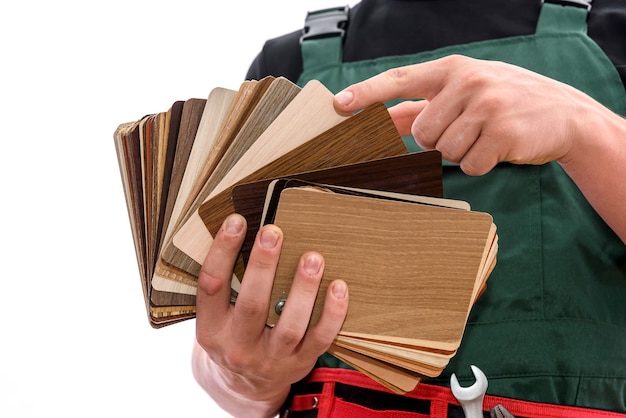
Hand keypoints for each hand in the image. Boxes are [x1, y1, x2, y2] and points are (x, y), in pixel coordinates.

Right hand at [194, 214, 348, 416]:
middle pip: (251, 305)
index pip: (211, 286)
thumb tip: (247, 230)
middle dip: (263, 266)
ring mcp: (271, 359)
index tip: (237, 221)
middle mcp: (238, 347)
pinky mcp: (299, 363)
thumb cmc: (233, 335)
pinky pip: (320, 339)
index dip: (222, 251)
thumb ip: (228, 284)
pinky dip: (332, 314)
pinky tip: (339, 287)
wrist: (245, 386)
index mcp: (211, 329)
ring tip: (313, 258)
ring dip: (303, 289)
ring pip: (289, 325)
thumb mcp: (217, 316)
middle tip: (274, 233)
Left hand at [333, 54, 625, 242]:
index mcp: (454, 69)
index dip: (367, 93)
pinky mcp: (503, 133)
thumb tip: (381, 121)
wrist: (565, 114)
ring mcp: (487, 106)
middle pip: (421, 131)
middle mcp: (468, 82)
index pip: (400, 80)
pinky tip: (499, 148)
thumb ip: (423, 106)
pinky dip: (481, 164)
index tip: (339, 104)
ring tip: (485, 136)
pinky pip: (470, 165)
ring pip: (444, 151)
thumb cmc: (505, 103)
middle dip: (438, 140)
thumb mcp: (466, 93)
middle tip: (466, 130)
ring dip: (461, 153)